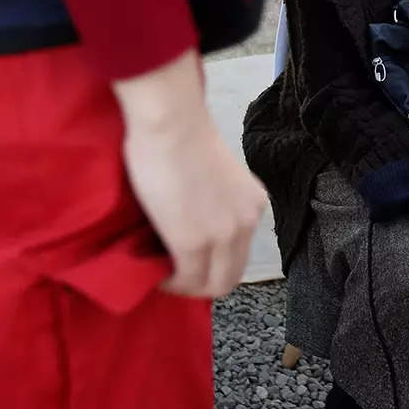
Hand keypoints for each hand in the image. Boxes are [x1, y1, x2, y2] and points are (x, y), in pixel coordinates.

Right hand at [114, 50, 268, 298]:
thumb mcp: (216, 175)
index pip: (240, 253)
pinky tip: (154, 274)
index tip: (186, 260)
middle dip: (201, 283)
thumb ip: (214, 201)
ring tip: (162, 274)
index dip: (212, 264)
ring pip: (213, 285)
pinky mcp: (194, 243)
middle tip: (171, 274)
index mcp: (254, 203)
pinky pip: (186, 280)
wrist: (171, 122)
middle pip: (231, 276)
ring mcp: (224, 235)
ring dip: (185, 286)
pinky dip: (170, 284)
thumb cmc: (181, 133)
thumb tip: (193, 221)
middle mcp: (248, 221)